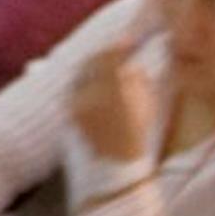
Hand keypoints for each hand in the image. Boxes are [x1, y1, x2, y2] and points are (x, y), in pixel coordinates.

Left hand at [71, 42, 158, 163]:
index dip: (119, 46)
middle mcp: (90, 95)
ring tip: (103, 70)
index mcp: (113, 91)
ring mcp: (75, 106)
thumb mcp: (147, 106)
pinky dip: (83, 86)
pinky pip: (74, 92)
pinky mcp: (67, 115)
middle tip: (113, 52)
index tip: (127, 42)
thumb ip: (138, 81)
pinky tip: (93, 88)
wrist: (114, 172)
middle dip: (102, 55)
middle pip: (91, 63)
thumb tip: (131, 65)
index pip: (111, 57)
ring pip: (80, 77)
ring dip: (91, 70)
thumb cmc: (137, 139)